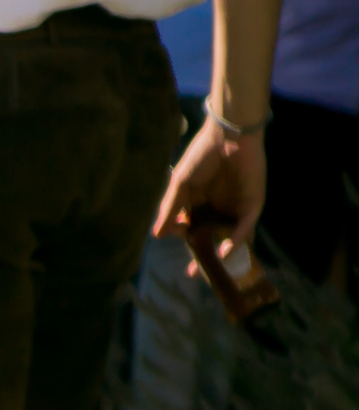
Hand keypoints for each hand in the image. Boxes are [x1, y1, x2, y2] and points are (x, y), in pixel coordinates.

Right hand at [155, 117, 266, 273]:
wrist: (229, 135)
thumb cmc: (202, 155)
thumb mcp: (180, 185)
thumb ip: (170, 209)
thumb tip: (156, 235)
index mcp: (200, 204)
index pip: (193, 230)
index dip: (186, 243)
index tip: (176, 248)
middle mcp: (218, 209)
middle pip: (212, 238)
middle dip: (205, 257)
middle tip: (195, 274)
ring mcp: (236, 208)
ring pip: (230, 237)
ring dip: (223, 255)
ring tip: (213, 270)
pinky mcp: (252, 204)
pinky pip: (245, 226)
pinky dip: (236, 239)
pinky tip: (225, 251)